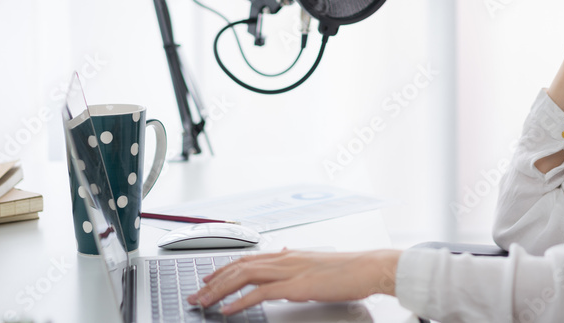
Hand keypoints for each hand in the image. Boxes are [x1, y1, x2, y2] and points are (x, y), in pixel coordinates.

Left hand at [187, 248, 401, 314]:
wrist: (368, 268)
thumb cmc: (348, 269)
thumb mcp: (316, 263)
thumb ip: (296, 262)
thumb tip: (283, 256)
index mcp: (289, 254)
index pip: (248, 258)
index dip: (224, 268)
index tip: (207, 278)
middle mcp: (284, 258)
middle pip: (239, 266)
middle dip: (213, 281)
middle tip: (196, 294)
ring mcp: (289, 271)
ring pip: (244, 276)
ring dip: (219, 290)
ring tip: (203, 302)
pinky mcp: (295, 286)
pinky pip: (260, 292)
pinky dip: (239, 301)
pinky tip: (227, 310)